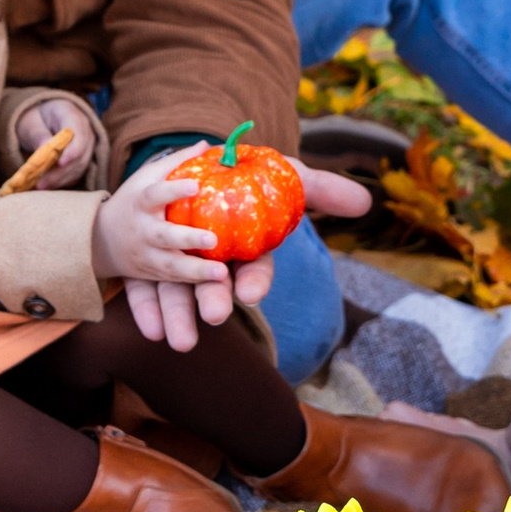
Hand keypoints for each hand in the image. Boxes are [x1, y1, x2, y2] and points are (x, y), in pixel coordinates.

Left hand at [12, 96, 100, 184]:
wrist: (43, 119)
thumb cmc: (36, 118)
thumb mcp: (31, 122)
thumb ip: (38, 134)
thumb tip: (44, 148)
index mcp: (73, 115)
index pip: (79, 134)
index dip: (72, 150)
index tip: (59, 164)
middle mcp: (85, 131)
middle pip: (80, 155)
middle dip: (61, 172)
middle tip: (40, 183)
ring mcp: (87, 147)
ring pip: (79, 168)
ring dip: (60, 179)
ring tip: (40, 186)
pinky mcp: (82, 160)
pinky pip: (76, 174)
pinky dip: (62, 182)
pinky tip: (47, 186)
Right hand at [95, 151, 232, 347]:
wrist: (99, 239)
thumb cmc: (135, 200)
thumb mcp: (148, 177)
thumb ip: (177, 162)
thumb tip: (209, 145)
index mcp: (142, 201)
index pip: (156, 193)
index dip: (174, 189)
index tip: (196, 184)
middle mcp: (143, 230)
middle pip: (164, 235)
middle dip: (187, 237)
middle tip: (213, 238)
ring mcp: (146, 255)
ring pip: (170, 266)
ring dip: (195, 271)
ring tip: (221, 274)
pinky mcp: (152, 274)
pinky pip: (173, 279)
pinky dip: (192, 281)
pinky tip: (218, 280)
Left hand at [112, 152, 371, 348]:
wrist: (192, 169)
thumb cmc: (246, 178)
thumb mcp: (282, 176)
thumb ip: (320, 189)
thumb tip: (365, 202)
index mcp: (245, 246)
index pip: (254, 267)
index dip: (255, 280)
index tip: (250, 293)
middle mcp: (214, 262)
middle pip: (215, 284)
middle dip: (215, 301)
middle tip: (215, 317)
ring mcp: (179, 266)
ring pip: (179, 293)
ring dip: (179, 317)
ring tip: (178, 342)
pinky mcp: (149, 267)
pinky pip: (145, 289)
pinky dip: (146, 310)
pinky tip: (149, 330)